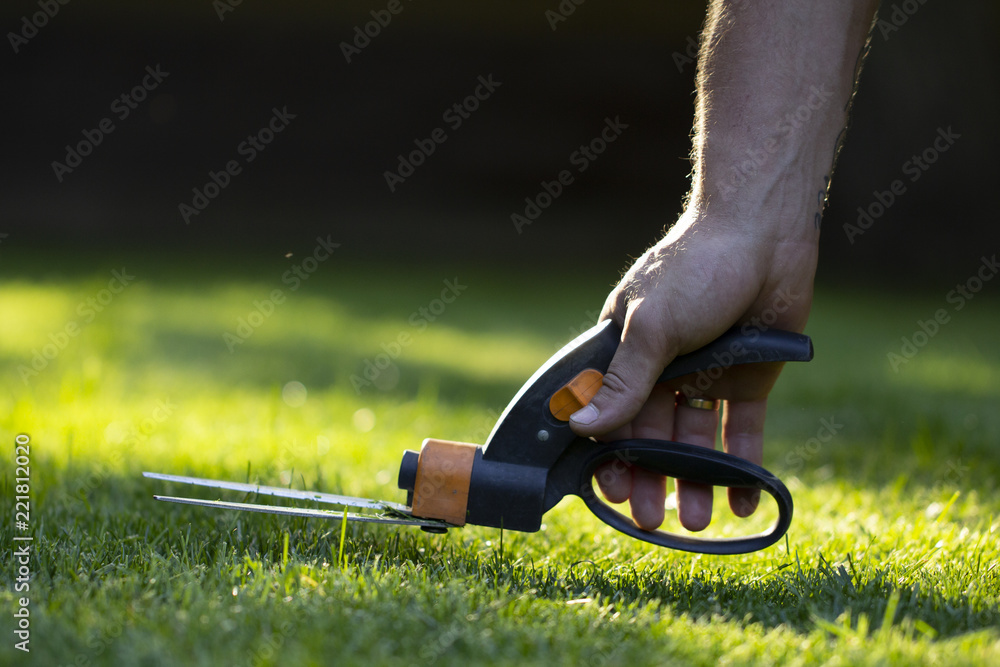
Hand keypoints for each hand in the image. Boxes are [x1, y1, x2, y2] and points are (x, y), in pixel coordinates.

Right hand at [569, 209, 816, 530]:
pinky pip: (741, 430)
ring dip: (696, 479)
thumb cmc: (696, 269)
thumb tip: (580, 428)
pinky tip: (744, 499)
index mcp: (626, 352)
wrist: (765, 235)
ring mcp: (705, 376)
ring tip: (699, 522)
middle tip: (654, 522)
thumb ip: (623, 384)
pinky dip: (742, 464)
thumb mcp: (652, 329)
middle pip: (652, 435)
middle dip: (651, 478)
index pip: (609, 414)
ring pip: (695, 440)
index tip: (612, 494)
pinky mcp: (747, 380)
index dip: (609, 456)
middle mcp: (662, 369)